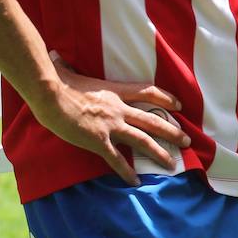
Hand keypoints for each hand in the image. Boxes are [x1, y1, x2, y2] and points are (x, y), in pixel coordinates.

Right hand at [29, 52, 189, 185]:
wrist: (51, 96)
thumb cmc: (56, 82)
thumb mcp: (65, 70)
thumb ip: (65, 64)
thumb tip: (54, 54)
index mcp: (114, 90)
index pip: (147, 92)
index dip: (165, 97)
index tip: (178, 105)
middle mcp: (118, 108)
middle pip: (152, 119)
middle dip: (172, 131)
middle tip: (187, 141)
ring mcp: (110, 125)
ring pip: (142, 140)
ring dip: (159, 153)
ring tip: (172, 164)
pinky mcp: (99, 141)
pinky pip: (117, 159)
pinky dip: (127, 172)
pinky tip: (135, 182)